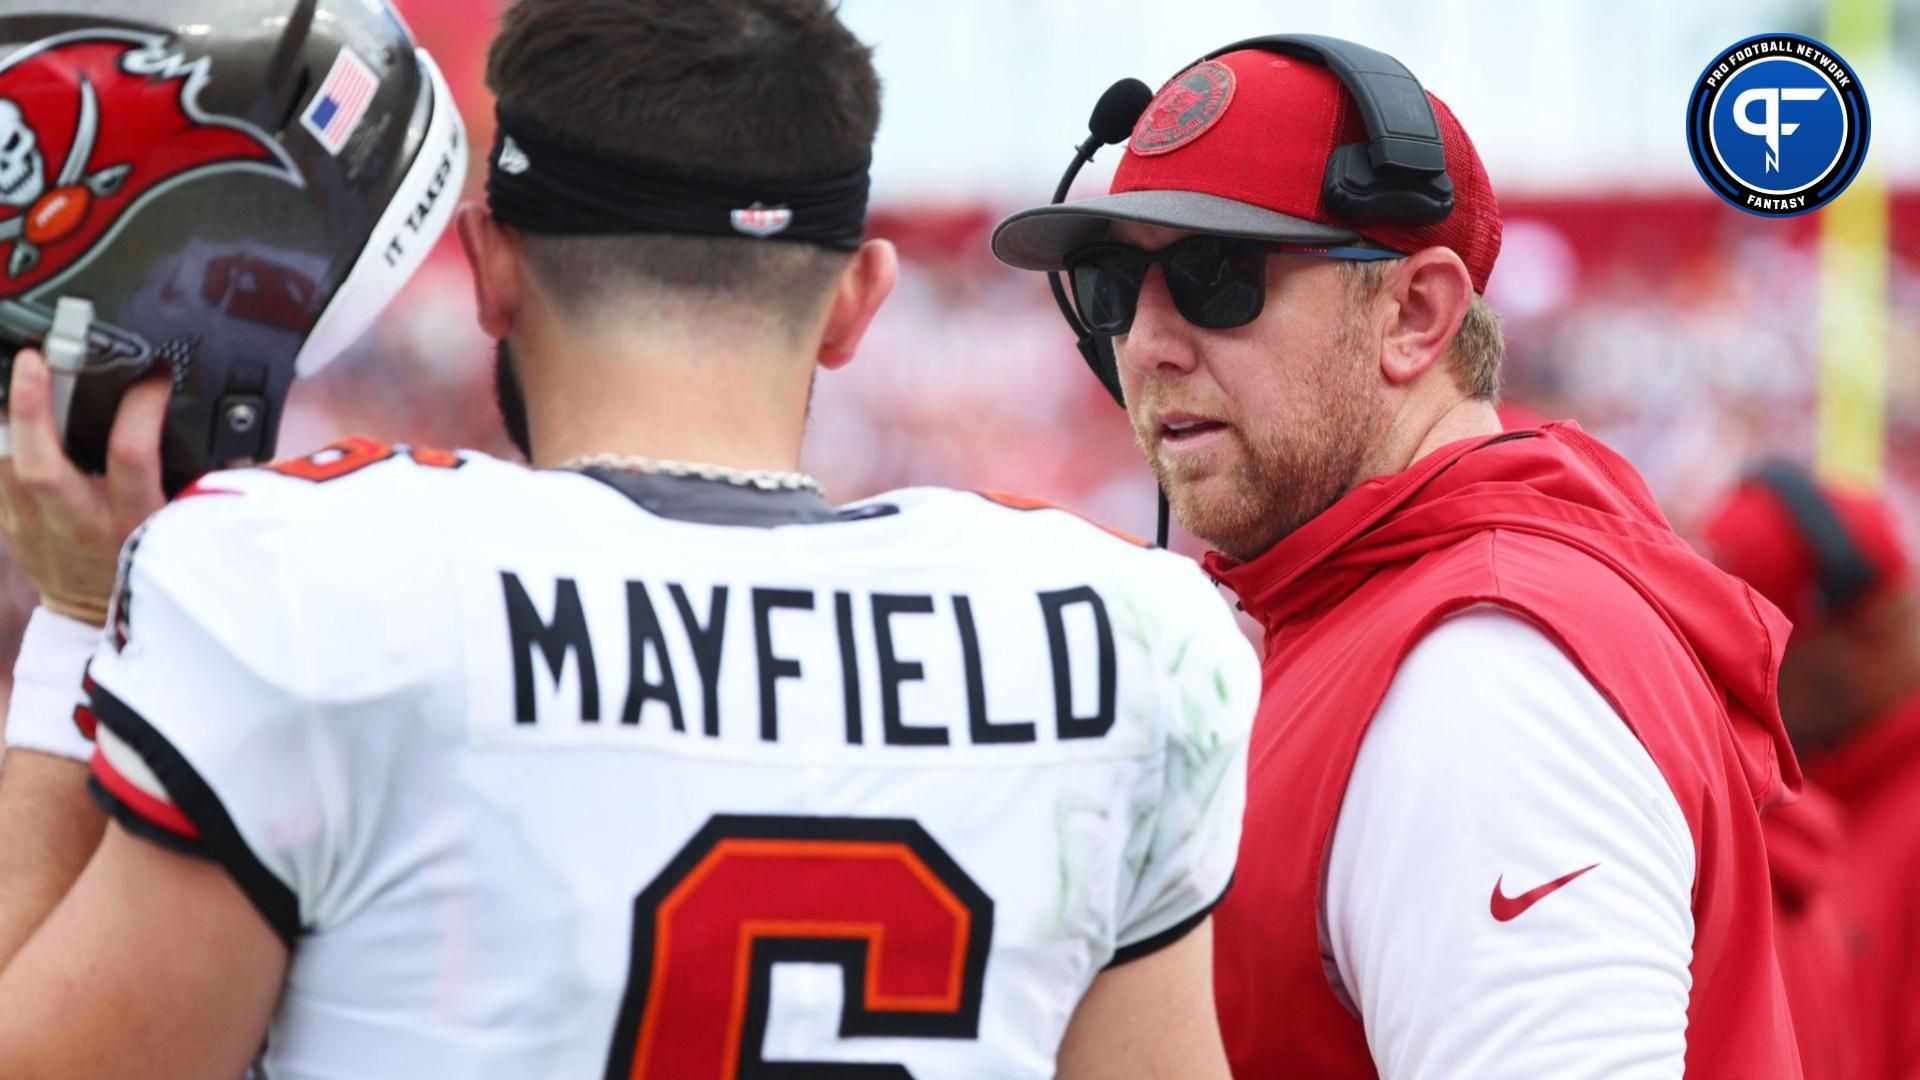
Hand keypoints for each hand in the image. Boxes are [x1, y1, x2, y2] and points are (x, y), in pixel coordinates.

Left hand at [0, 349, 169, 625]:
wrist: (94, 617)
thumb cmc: (143, 566)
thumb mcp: (176, 527)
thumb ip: (188, 484)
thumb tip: (215, 433)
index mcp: (132, 520)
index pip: (131, 455)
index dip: (140, 407)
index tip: (152, 375)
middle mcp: (77, 523)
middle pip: (40, 462)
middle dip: (32, 406)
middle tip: (34, 359)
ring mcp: (32, 526)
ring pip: (4, 460)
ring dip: (7, 413)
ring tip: (16, 372)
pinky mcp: (7, 523)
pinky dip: (0, 435)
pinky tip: (8, 409)